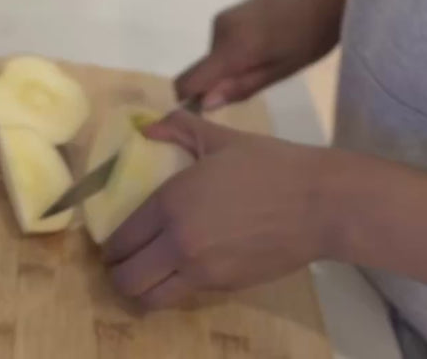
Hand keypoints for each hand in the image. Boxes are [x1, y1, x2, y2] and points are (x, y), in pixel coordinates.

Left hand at [103, 110, 329, 309]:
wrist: (317, 203)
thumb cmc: (268, 164)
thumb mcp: (219, 137)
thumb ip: (178, 127)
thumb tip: (147, 127)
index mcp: (171, 202)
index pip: (121, 239)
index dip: (109, 245)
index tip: (110, 242)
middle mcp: (179, 243)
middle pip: (127, 279)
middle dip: (117, 273)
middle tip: (122, 261)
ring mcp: (202, 272)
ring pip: (150, 298)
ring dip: (140, 290)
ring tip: (145, 274)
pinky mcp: (225, 288)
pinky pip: (182, 296)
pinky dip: (171, 290)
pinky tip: (179, 271)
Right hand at [177, 0, 347, 108]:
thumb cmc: (312, 32)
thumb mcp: (283, 68)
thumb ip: (242, 86)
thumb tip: (205, 103)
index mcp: (231, 47)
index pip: (187, 81)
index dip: (192, 101)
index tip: (213, 112)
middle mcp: (219, 30)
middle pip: (204, 72)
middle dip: (224, 85)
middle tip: (265, 81)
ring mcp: (225, 18)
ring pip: (216, 58)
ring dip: (235, 69)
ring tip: (273, 62)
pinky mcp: (232, 12)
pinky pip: (225, 44)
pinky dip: (239, 54)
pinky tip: (270, 47)